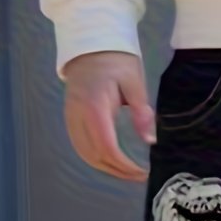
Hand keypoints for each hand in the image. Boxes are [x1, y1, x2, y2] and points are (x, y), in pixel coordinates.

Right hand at [62, 50, 155, 180]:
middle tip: (139, 176)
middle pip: (94, 156)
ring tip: (127, 172)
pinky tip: (111, 161)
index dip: (124, 165)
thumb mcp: (134, 81)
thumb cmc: (116, 60)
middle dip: (117, 171)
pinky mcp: (70, 119)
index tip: (142, 172)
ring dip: (105, 168)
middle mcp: (78, 117)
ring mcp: (71, 118)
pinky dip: (95, 158)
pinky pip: (80, 146)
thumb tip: (150, 141)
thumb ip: (141, 111)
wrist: (90, 44)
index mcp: (95, 107)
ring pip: (84, 154)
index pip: (107, 147)